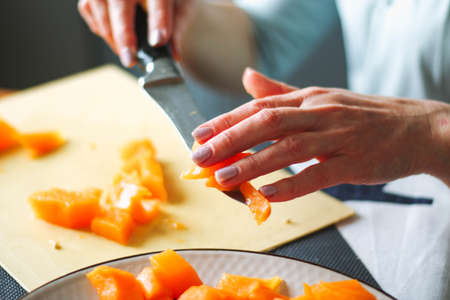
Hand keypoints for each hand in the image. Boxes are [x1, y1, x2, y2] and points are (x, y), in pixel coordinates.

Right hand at [78, 0, 192, 66]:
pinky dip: (100, 27)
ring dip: (111, 36)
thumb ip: (176, 28)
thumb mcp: (176, 6)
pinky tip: (113, 36)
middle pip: (120, 3)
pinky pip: (88, 9)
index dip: (158, 22)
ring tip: (126, 54)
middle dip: (124, 34)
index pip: (158, 0)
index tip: (158, 42)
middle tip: (130, 59)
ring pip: (99, 7)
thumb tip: (173, 56)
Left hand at [191, 68, 448, 200]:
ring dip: (252, 163)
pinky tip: (268, 194)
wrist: (416, 127)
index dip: (226, 121)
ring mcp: (338, 136)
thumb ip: (281, 93)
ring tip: (223, 177)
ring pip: (288, 148)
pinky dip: (292, 184)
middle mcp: (319, 112)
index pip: (258, 107)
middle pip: (267, 123)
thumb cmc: (363, 116)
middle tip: (201, 157)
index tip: (199, 135)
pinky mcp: (355, 162)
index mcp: (308, 99)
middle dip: (229, 139)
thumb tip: (247, 78)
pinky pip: (319, 174)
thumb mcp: (321, 98)